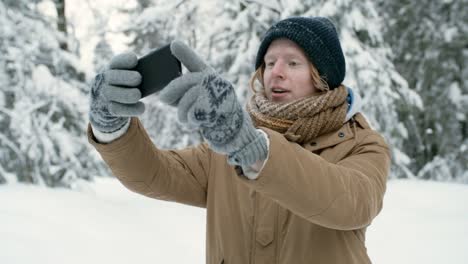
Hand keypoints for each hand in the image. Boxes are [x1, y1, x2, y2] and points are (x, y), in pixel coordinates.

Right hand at [89, 52, 144, 132]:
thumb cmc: (129, 86)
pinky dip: (130, 109)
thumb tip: (158, 65)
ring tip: (138, 95)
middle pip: (111, 76)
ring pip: (111, 93)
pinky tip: (142, 107)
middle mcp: (105, 80)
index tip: (135, 60)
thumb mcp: (132, 77)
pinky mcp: (108, 110)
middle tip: (138, 78)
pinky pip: (116, 109)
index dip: (124, 60)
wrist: (112, 105)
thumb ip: (142, 72)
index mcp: (113, 69)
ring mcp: (104, 95)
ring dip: (125, 94)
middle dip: (124, 76)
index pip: (116, 62)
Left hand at [159, 40, 266, 166]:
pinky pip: (194, 113)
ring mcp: (219, 95)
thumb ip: (183, 93)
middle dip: (172, 90)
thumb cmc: (210, 113)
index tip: (173, 44)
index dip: (185, 53)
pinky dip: (190, 120)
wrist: (232, 130)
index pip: (196, 63)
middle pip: (188, 81)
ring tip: (183, 119)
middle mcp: (217, 83)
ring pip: (189, 99)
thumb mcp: (197, 100)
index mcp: (210, 77)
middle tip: (162, 99)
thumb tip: (164, 95)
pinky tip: (194, 123)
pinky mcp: (219, 110)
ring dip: (181, 112)